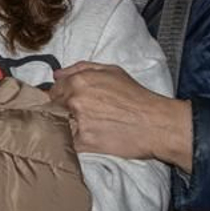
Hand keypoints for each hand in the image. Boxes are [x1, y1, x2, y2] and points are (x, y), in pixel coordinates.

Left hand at [54, 61, 192, 170]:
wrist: (157, 124)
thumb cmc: (137, 97)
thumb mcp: (112, 71)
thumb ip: (81, 68)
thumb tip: (57, 74)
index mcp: (79, 81)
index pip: (53, 90)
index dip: (60, 97)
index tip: (69, 103)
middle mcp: (75, 100)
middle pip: (53, 107)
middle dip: (62, 111)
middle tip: (79, 116)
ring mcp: (77, 122)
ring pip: (57, 125)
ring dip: (65, 127)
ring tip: (84, 128)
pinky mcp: (83, 142)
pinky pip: (66, 142)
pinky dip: (71, 142)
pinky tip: (85, 139)